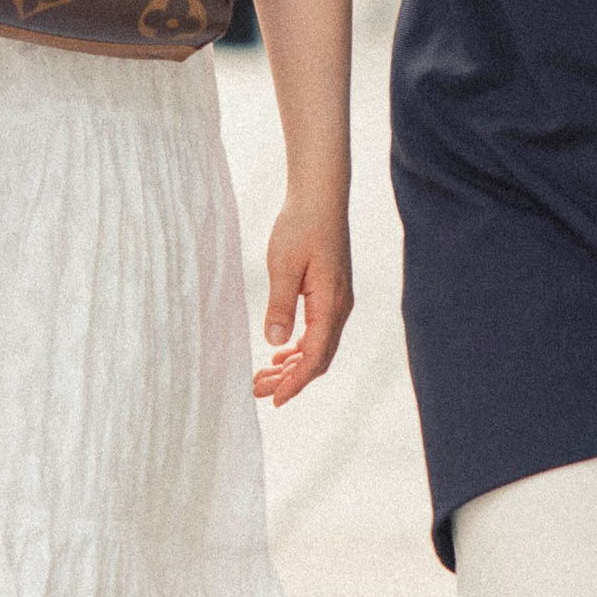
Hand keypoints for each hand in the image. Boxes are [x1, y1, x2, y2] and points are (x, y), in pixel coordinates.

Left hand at [254, 190, 352, 407]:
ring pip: (318, 346)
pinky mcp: (330, 293)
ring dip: (292, 365)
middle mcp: (339, 308)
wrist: (320, 197)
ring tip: (264, 377)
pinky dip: (299, 347)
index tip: (273, 399)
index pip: (315, 357)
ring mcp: (337, 301)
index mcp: (331, 305)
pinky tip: (279, 352)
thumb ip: (281, 305)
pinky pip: (317, 331)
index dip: (295, 382)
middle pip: (318, 358)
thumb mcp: (284, 265)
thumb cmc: (301, 226)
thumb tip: (274, 343)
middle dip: (290, 379)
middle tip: (257, 391)